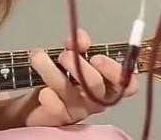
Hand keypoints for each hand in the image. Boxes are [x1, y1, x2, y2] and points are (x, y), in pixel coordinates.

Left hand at [11, 29, 139, 126]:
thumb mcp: (70, 54)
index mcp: (106, 83)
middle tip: (63, 55)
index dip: (114, 71)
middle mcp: (96, 100)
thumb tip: (81, 38)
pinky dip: (47, 96)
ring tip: (38, 57)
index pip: (127, 84)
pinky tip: (42, 90)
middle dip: (76, 63)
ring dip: (49, 69)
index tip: (95, 57)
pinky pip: (57, 109)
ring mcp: (78, 111)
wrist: (33, 99)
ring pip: (69, 91)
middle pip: (95, 84)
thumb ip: (78, 45)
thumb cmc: (58, 74)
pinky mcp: (60, 121)